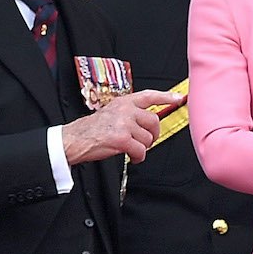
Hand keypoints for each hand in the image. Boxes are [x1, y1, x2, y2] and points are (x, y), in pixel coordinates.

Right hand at [61, 88, 181, 164]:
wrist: (74, 139)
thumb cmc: (92, 129)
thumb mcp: (111, 112)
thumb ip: (129, 113)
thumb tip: (147, 122)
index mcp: (123, 102)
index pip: (149, 96)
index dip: (165, 97)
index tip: (178, 98)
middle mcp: (125, 110)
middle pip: (154, 121)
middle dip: (154, 134)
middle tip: (148, 140)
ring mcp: (124, 124)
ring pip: (148, 138)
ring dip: (143, 147)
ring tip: (134, 149)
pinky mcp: (122, 139)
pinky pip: (141, 151)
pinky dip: (139, 157)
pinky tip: (133, 157)